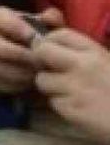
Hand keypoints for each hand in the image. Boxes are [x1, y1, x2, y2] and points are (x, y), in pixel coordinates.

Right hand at [0, 6, 61, 94]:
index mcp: (1, 20)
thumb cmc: (45, 43)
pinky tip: (26, 85)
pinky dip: (10, 85)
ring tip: (35, 75)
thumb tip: (49, 17)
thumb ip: (53, 20)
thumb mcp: (52, 29)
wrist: (41, 66)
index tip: (32, 37)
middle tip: (37, 62)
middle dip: (15, 54)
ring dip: (14, 72)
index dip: (13, 26)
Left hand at [34, 26, 109, 144]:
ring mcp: (75, 88)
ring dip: (51, 87)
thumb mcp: (107, 64)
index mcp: (96, 53)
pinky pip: (53, 102)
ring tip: (69, 93)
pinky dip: (61, 106)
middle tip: (51, 71)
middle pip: (42, 52)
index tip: (53, 52)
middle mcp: (82, 66)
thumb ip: (84, 55)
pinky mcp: (71, 109)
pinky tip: (78, 109)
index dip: (51, 42)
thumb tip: (51, 48)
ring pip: (42, 80)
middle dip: (41, 61)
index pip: (60, 35)